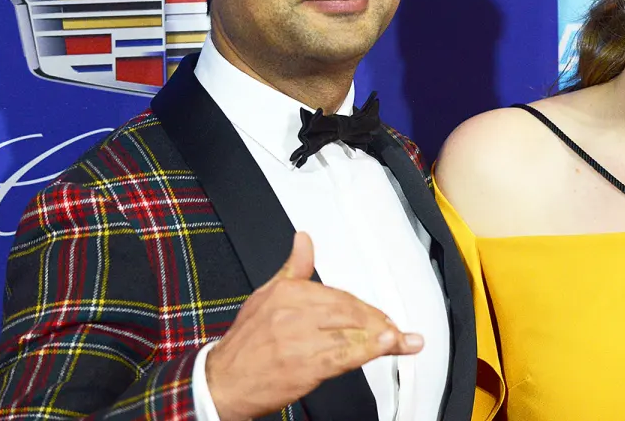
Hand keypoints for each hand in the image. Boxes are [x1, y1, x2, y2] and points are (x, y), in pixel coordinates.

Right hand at [205, 232, 422, 420]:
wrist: (222, 383)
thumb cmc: (246, 344)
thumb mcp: (266, 296)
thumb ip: (294, 268)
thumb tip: (304, 240)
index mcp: (287, 292)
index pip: (339, 295)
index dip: (364, 307)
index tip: (380, 317)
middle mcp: (294, 313)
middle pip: (349, 311)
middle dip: (377, 321)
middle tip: (394, 331)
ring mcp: (299, 340)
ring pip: (351, 332)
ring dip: (382, 336)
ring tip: (403, 339)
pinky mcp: (304, 366)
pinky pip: (344, 355)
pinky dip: (369, 350)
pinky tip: (388, 346)